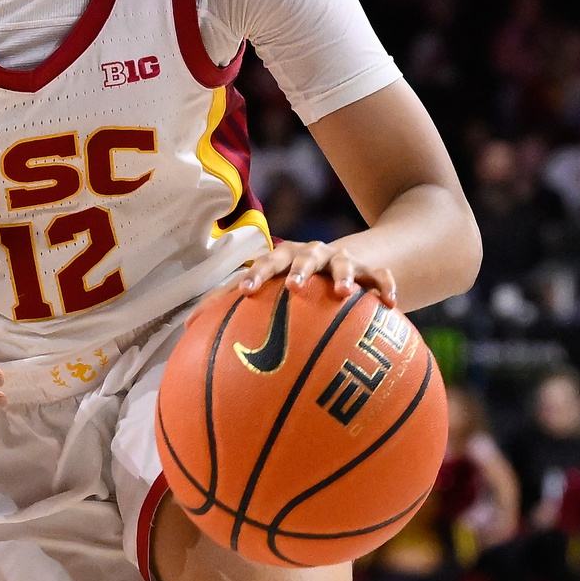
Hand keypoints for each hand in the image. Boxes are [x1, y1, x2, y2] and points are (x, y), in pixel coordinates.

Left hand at [235, 238, 397, 307]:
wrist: (340, 264)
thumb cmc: (291, 283)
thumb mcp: (265, 289)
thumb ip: (228, 306)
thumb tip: (187, 326)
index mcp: (284, 257)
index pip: (266, 263)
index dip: (256, 274)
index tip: (244, 291)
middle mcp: (312, 254)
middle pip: (304, 257)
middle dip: (299, 269)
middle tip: (294, 287)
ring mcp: (342, 260)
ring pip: (343, 262)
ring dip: (342, 275)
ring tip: (342, 293)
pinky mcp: (368, 270)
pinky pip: (380, 276)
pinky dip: (385, 287)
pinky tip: (392, 305)